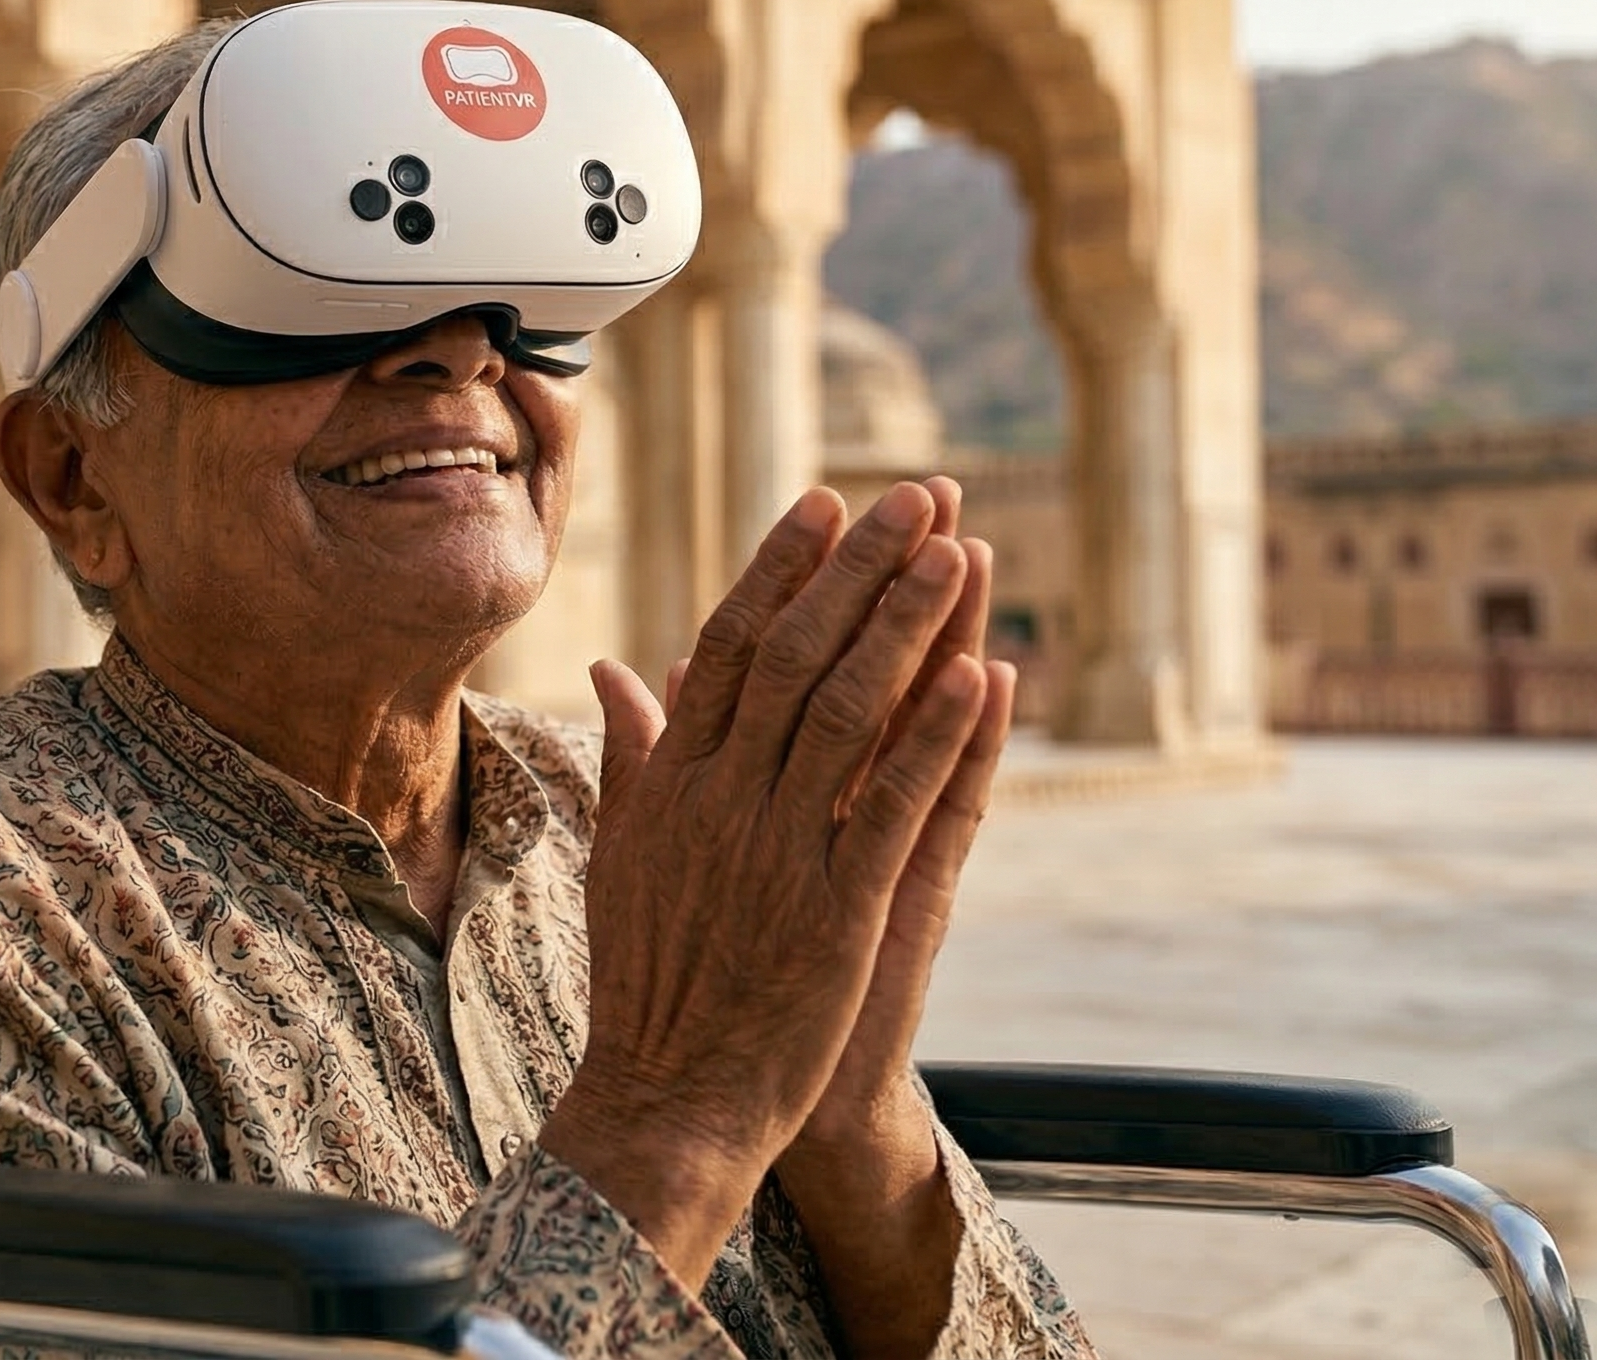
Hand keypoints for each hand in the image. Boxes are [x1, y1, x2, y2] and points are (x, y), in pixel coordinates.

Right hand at [537, 482, 989, 1289]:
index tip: (823, 504)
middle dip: (856, 570)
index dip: (778, 569)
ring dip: (908, 628)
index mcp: (671, 782)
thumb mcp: (621, 852)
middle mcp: (719, 801)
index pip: (725, 646)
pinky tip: (982, 679)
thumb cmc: (648, 979)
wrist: (668, 1098)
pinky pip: (895, 807)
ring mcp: (779, 852)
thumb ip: (628, 754)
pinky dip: (939, 741)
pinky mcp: (838, 910)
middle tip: (912, 498)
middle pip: (792, 656)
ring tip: (957, 554)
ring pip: (848, 713)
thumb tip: (614, 669)